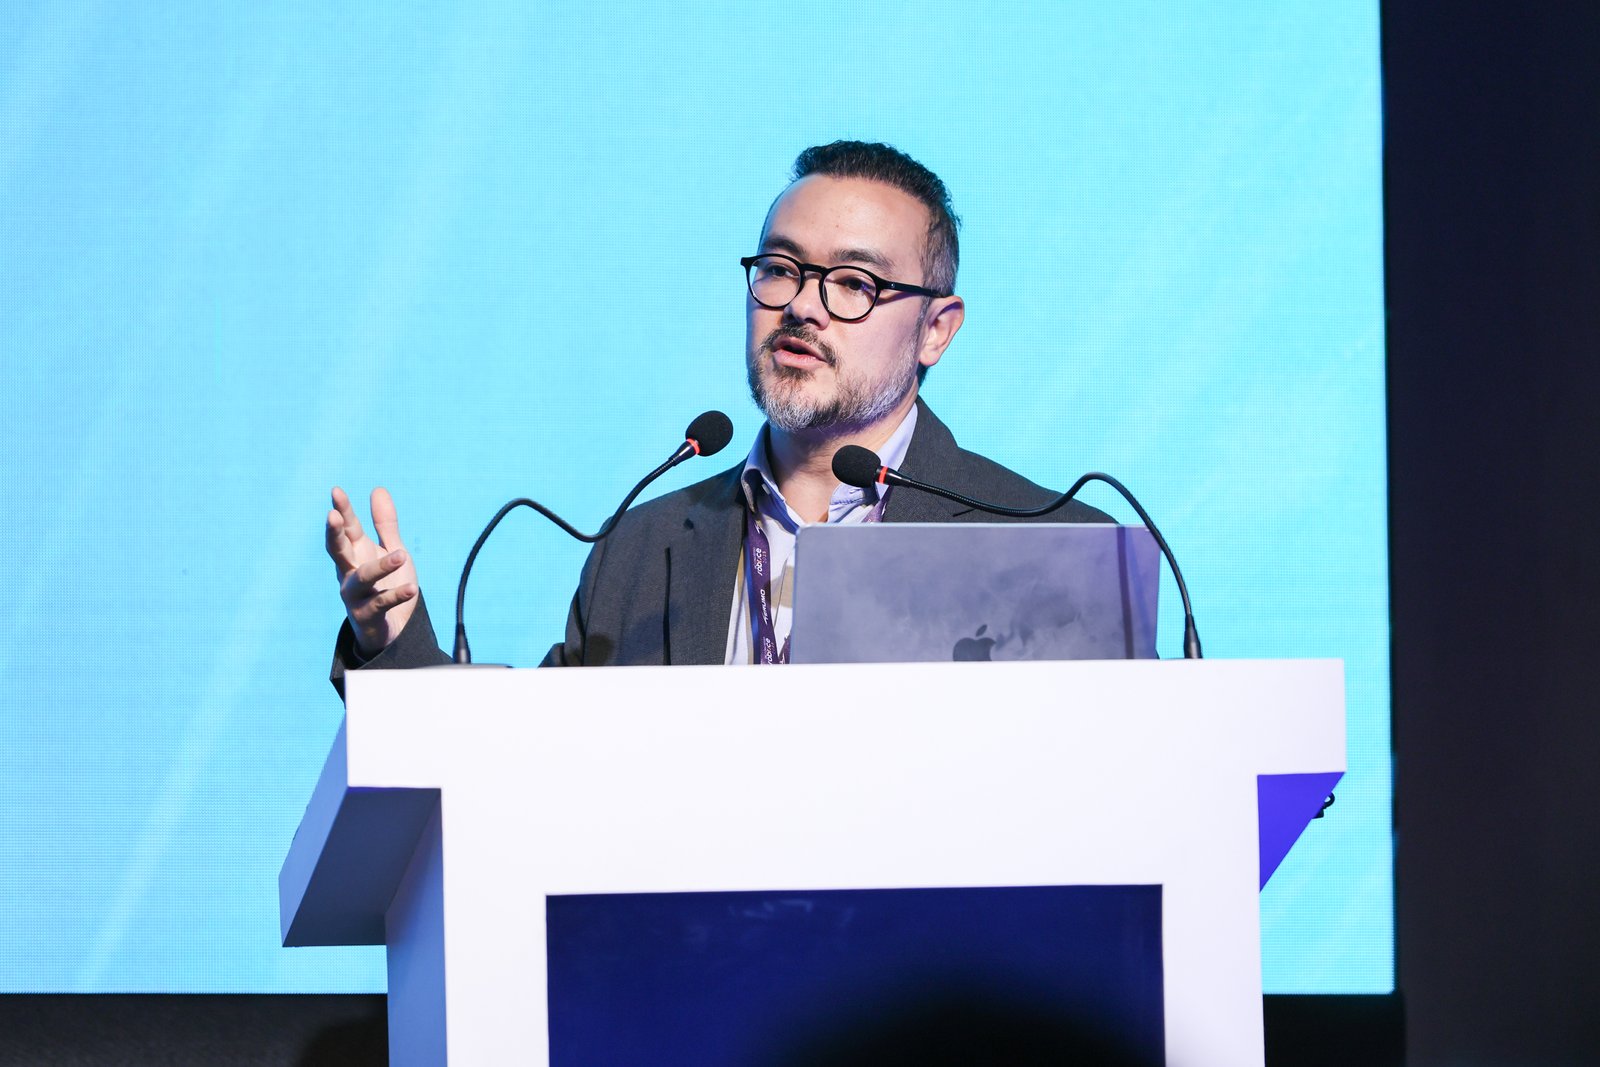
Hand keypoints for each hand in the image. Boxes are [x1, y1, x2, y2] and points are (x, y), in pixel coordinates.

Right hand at [326, 486, 419, 656]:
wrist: (390, 629)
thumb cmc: (386, 584)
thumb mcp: (389, 549)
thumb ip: (385, 524)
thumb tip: (378, 489)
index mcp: (355, 554)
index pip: (347, 529)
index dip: (342, 511)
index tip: (336, 491)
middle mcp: (350, 573)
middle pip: (338, 551)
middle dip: (334, 534)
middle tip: (333, 516)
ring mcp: (356, 596)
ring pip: (363, 579)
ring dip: (380, 567)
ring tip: (402, 555)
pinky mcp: (368, 615)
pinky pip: (383, 604)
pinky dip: (397, 596)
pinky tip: (413, 589)